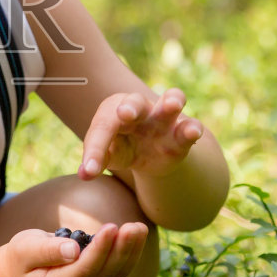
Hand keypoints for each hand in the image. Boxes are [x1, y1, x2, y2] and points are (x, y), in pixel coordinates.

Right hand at [0, 222, 151, 276]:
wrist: (24, 270)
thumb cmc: (22, 256)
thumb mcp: (24, 249)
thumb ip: (47, 250)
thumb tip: (74, 250)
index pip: (83, 271)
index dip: (99, 251)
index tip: (111, 227)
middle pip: (105, 274)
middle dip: (122, 250)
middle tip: (134, 226)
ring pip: (116, 274)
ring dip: (131, 251)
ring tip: (140, 228)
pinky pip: (119, 270)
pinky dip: (130, 253)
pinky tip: (137, 234)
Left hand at [79, 88, 202, 180]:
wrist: (151, 155)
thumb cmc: (124, 148)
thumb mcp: (110, 154)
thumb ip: (98, 160)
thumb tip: (84, 175)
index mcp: (114, 111)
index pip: (103, 126)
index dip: (95, 148)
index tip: (90, 171)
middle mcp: (140, 109)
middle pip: (135, 101)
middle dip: (130, 106)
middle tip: (124, 113)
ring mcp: (164, 118)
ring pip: (170, 101)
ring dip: (171, 101)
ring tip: (172, 105)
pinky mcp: (182, 132)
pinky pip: (190, 125)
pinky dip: (192, 127)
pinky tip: (193, 132)